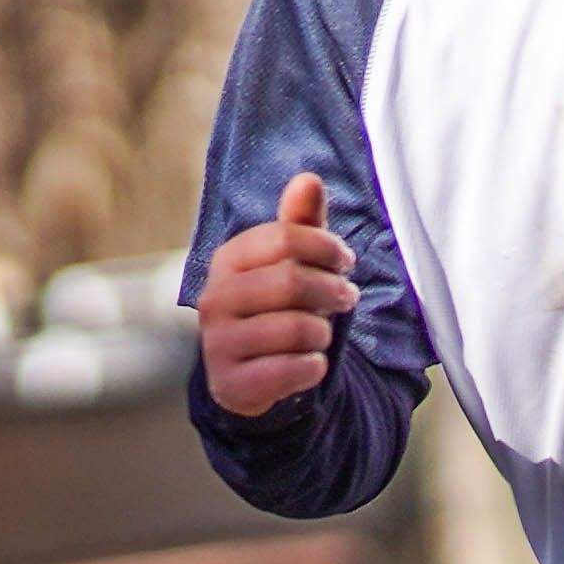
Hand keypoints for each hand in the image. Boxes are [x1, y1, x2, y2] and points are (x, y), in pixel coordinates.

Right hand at [199, 170, 358, 416]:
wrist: (247, 375)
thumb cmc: (275, 308)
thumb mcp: (288, 264)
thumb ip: (300, 224)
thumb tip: (308, 179)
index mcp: (228, 260)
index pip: (286, 237)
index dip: (327, 247)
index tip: (345, 262)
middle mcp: (215, 298)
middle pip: (292, 281)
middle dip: (332, 290)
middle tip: (347, 298)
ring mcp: (218, 343)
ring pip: (296, 329)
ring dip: (323, 332)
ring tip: (322, 334)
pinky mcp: (231, 383)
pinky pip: (291, 370)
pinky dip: (313, 367)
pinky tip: (310, 364)